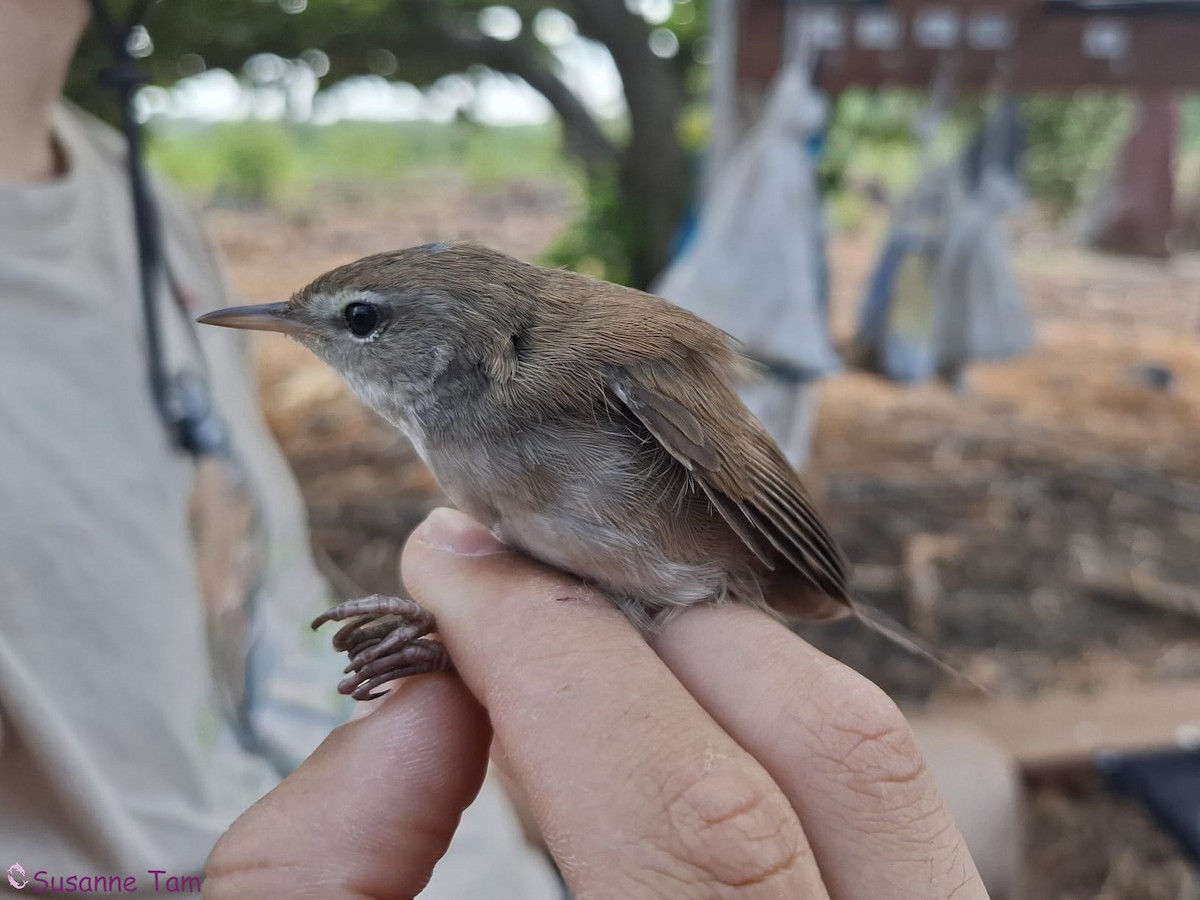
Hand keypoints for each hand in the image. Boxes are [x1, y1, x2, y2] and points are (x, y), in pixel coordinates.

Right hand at [205, 508, 986, 899]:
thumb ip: (322, 890)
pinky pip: (870, 802)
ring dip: (706, 647)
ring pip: (876, 765)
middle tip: (509, 556)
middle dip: (643, 604)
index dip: (548, 654)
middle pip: (832, 757)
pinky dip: (752, 719)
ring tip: (572, 614)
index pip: (691, 826)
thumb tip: (416, 705)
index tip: (448, 559)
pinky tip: (648, 707)